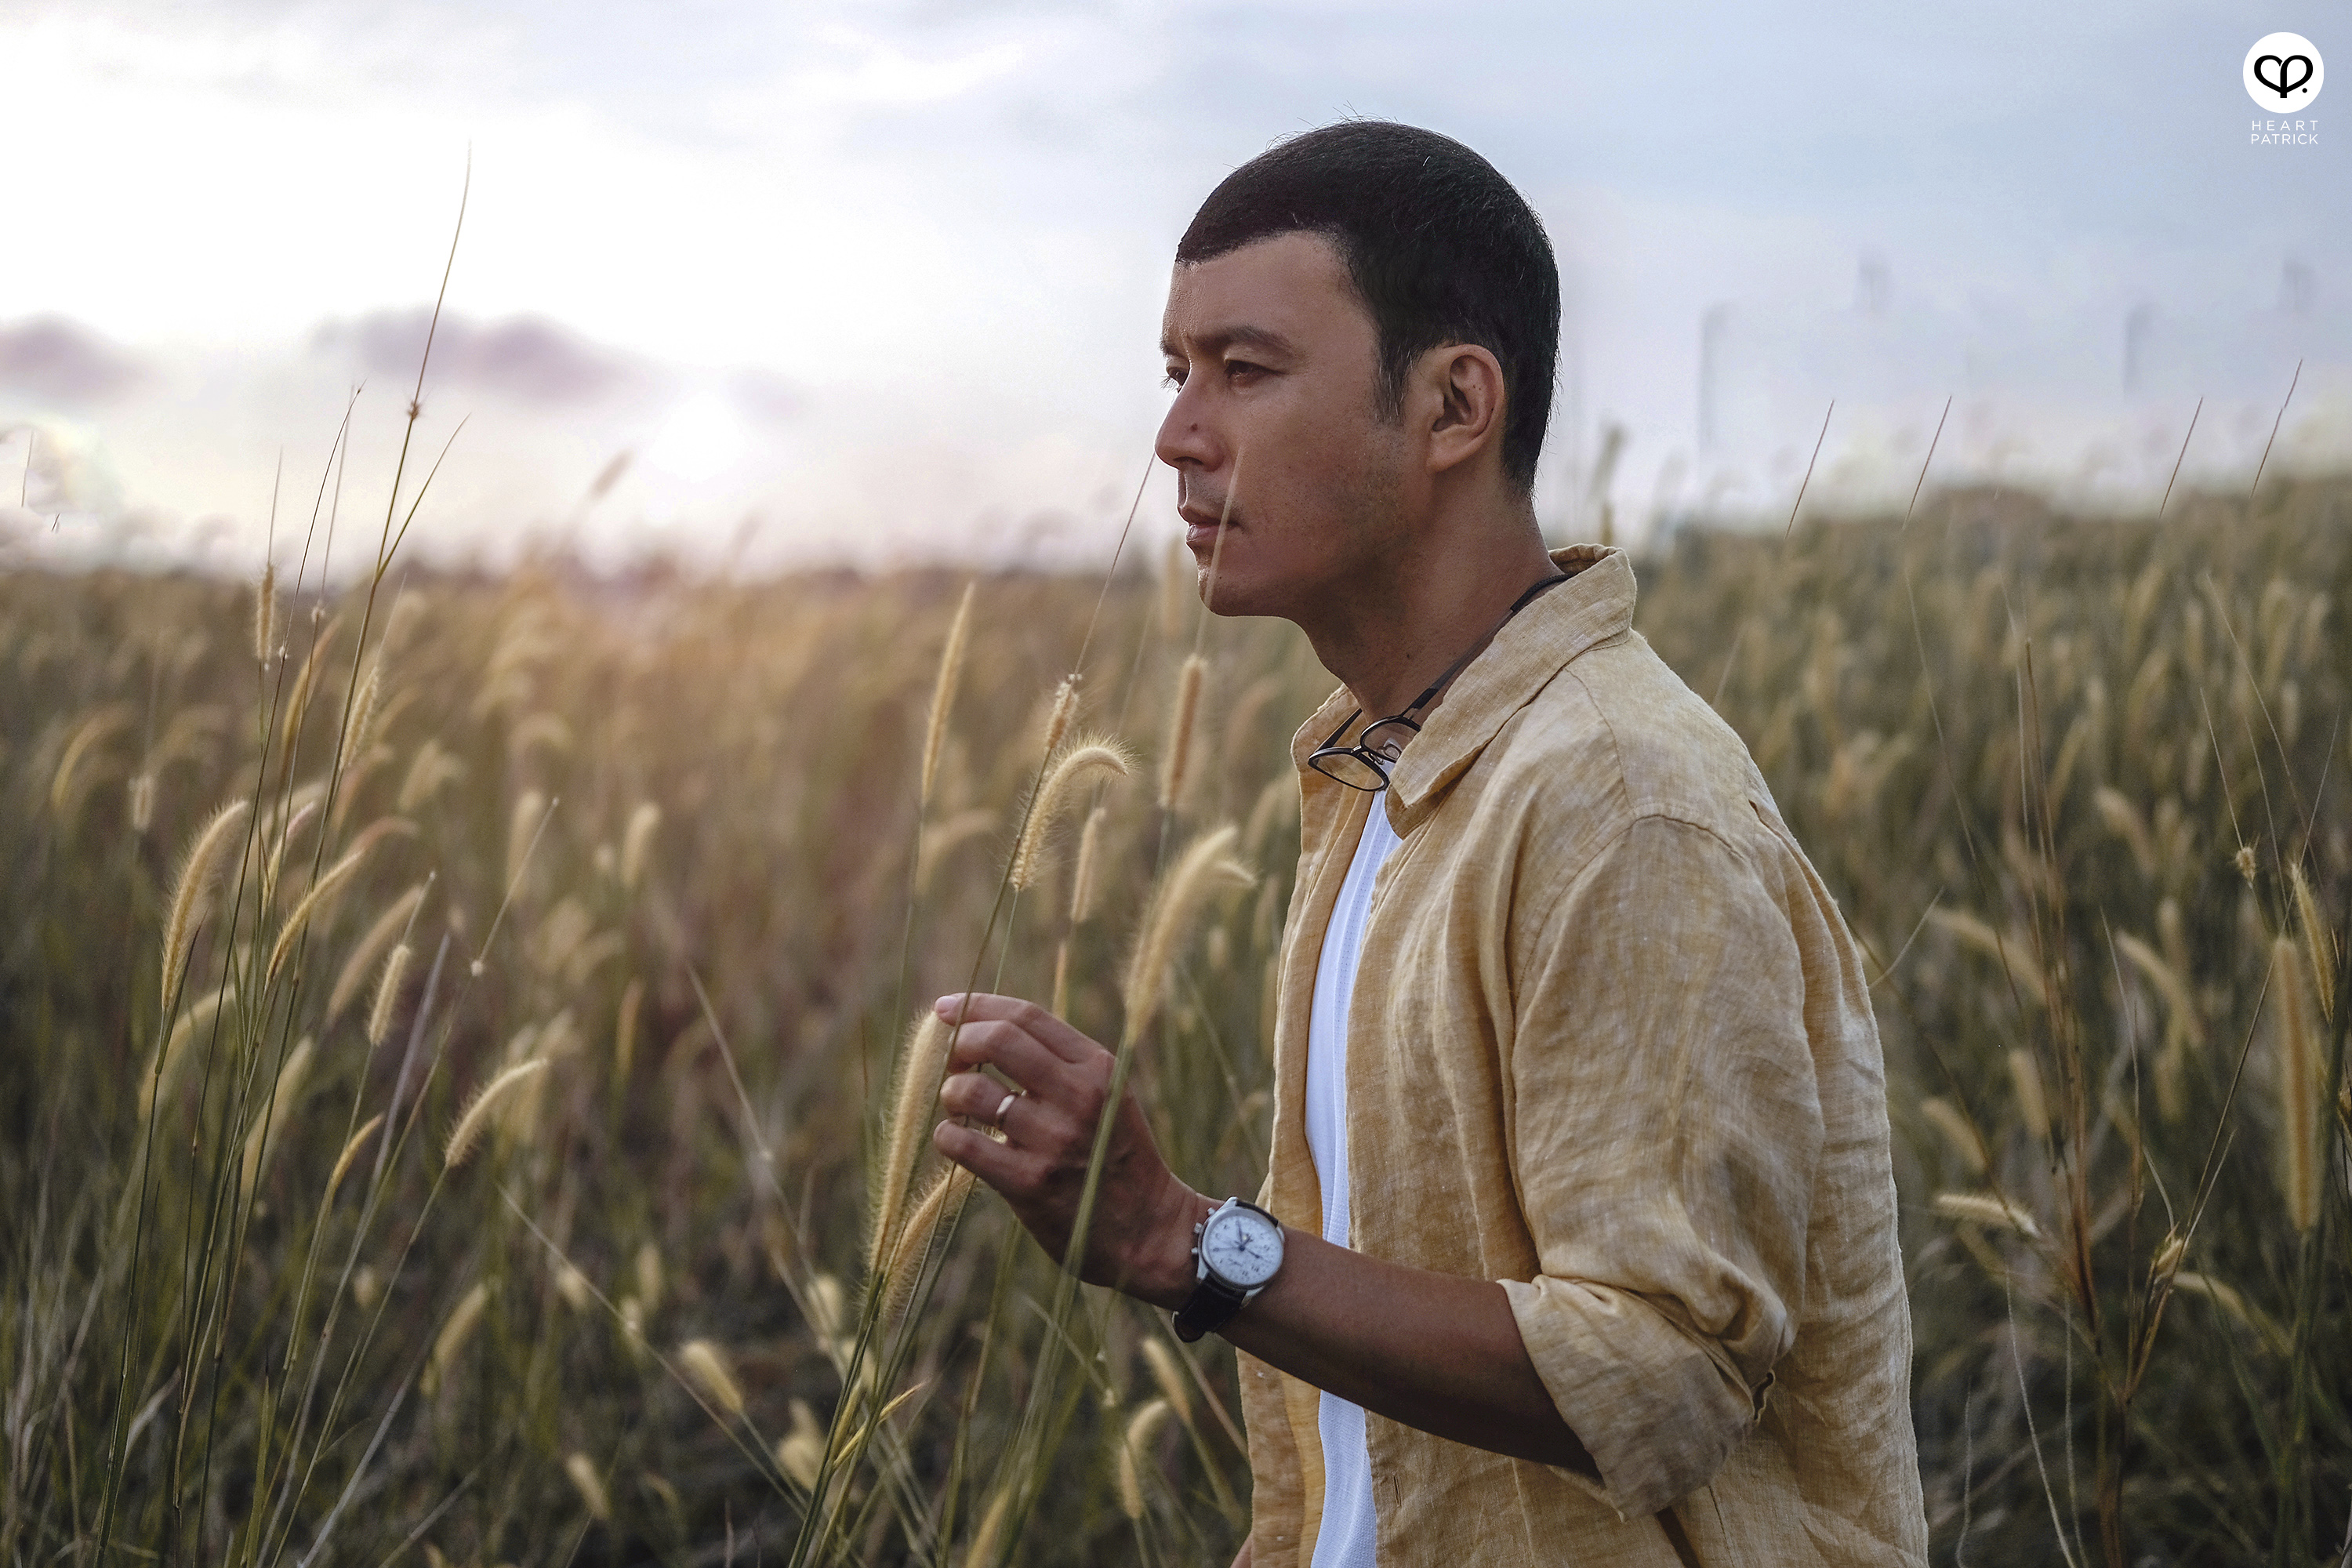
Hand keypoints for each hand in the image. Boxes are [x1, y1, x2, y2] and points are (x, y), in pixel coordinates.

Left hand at [930, 993, 1206, 1306]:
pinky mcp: (1029, 1183)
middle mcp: (1078, 1096)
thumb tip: (985, 1028)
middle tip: (952, 1060)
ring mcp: (1053, 1140)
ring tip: (960, 1107)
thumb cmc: (1115, 1155)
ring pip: (970, 1091)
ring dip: (952, 1094)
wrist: (1148, 1229)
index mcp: (1098, 1067)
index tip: (946, 1010)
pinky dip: (948, 1136)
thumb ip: (1060, 1062)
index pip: (1026, 1017)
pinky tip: (958, 1141)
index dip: (978, 1006)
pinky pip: (962, 1144)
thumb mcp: (1106, 1094)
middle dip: (959, 1043)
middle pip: (996, 1041)